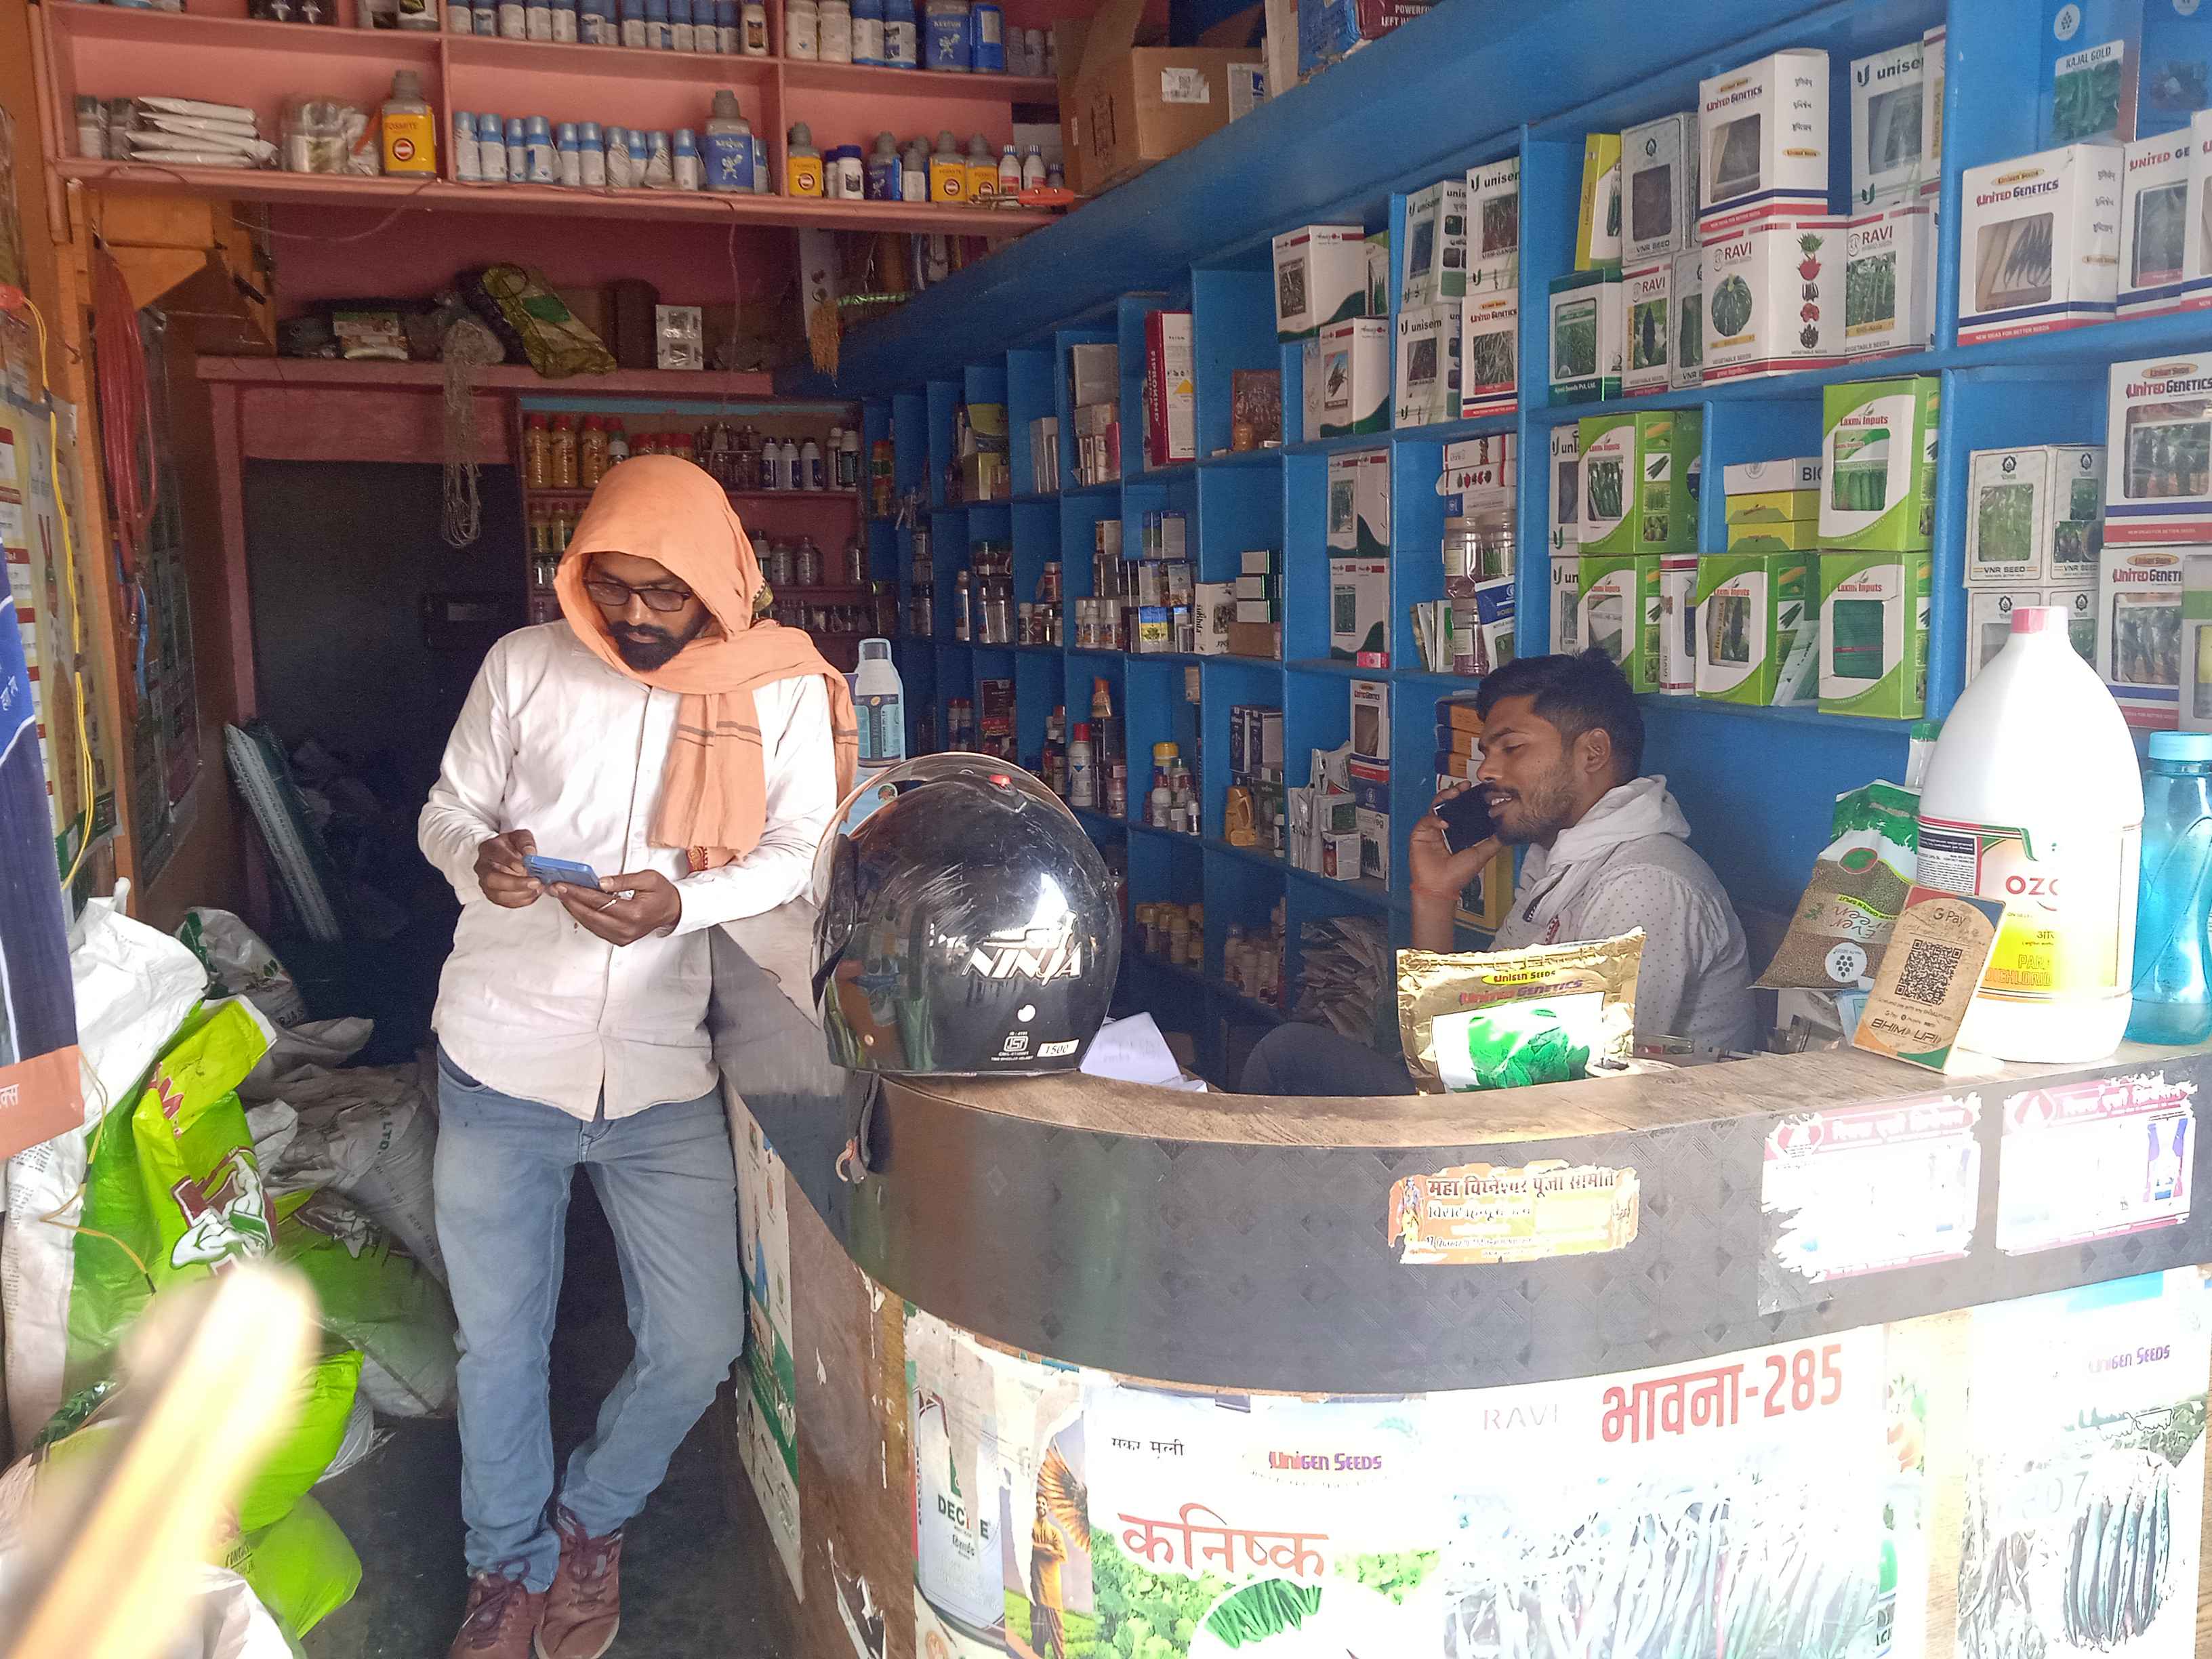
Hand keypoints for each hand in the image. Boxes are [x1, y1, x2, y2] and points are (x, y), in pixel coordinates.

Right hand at [475, 830, 541, 908]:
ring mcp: (485, 883)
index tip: (525, 866)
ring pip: (498, 895)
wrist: (505, 855)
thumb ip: (526, 842)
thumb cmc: (511, 846)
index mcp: (488, 848)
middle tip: (535, 882)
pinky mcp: (493, 895)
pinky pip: (505, 903)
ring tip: (537, 889)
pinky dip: (521, 901)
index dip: (510, 861)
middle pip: (492, 879)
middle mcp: (483, 867)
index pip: (495, 854)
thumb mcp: (520, 836)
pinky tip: (532, 894)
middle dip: (515, 883)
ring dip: (520, 895)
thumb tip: (530, 853)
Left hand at [553, 869, 682, 945]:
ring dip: (573, 908)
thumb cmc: (662, 893)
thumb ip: (623, 880)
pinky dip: (583, 916)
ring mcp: (622, 937)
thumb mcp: (648, 879)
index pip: (599, 902)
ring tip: (561, 895)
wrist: (673, 911)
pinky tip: (574, 905)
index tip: (563, 884)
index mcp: (634, 913)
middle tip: (555, 888)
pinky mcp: (619, 940)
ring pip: (589, 923)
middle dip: (570, 900)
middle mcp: (626, 929)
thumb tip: (600, 882)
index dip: (578, 892)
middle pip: (590, 915)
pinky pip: (595, 928)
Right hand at [1408, 782, 1498, 900]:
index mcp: (1455, 832)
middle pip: (1446, 804)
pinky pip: (1425, 820)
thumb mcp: (1481, 854)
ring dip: (1443, 798)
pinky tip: (1444, 822)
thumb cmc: (1458, 875)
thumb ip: (1492, 842)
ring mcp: (1429, 831)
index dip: (1465, 799)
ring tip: (1454, 794)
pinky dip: (1434, 819)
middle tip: (1463, 786)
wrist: (1441, 888)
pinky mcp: (1418, 834)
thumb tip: (1505, 831)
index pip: (1459, 810)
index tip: (1474, 790)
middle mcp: (1441, 829)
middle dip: (1454, 792)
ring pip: (1434, 807)